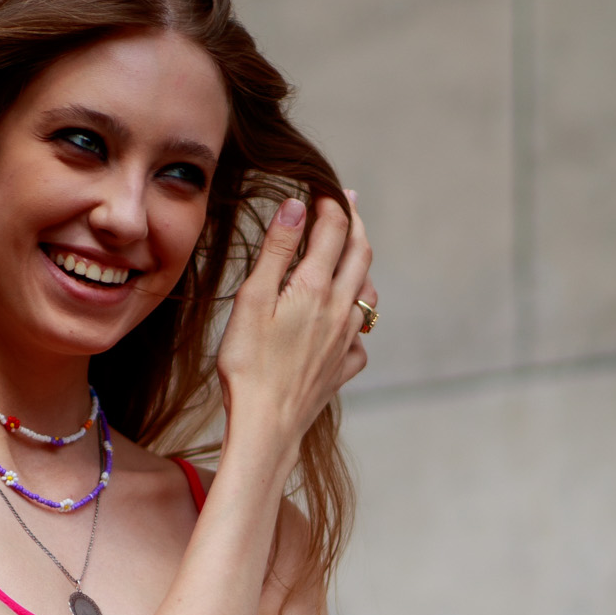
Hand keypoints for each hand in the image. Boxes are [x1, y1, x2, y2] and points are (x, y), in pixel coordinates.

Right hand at [215, 193, 372, 456]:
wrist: (266, 426)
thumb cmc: (248, 364)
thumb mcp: (253, 299)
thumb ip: (278, 250)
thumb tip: (298, 205)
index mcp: (316, 287)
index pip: (334, 230)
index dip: (332, 203)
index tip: (324, 188)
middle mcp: (341, 309)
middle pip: (360, 255)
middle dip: (355, 224)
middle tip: (348, 205)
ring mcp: (347, 340)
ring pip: (367, 293)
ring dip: (360, 267)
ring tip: (350, 256)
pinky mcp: (343, 368)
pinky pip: (360, 337)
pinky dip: (356, 320)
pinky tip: (345, 324)